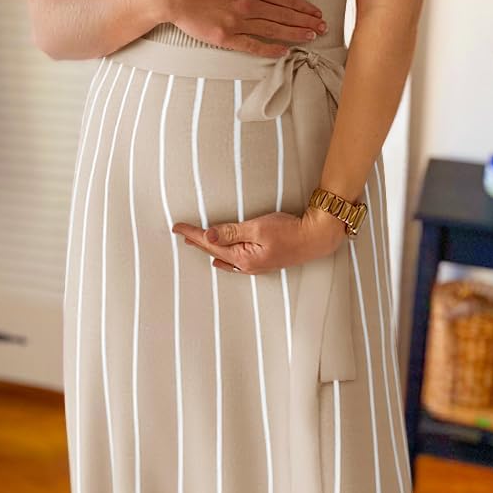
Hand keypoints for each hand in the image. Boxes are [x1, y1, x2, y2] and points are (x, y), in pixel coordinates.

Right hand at [164, 0, 326, 58]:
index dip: (305, 7)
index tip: (318, 13)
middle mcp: (250, 4)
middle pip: (285, 16)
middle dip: (307, 22)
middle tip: (323, 28)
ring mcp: (238, 22)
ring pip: (274, 30)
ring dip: (296, 35)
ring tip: (311, 38)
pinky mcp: (226, 37)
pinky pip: (253, 45)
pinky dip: (271, 49)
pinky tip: (285, 52)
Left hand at [172, 203, 346, 273]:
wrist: (316, 238)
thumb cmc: (289, 230)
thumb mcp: (257, 228)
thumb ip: (231, 232)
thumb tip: (206, 237)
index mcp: (242, 257)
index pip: (210, 243)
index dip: (192, 234)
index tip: (176, 227)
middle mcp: (246, 265)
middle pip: (214, 251)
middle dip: (196, 242)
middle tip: (180, 233)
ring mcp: (255, 265)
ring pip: (224, 256)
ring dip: (208, 249)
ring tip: (193, 244)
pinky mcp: (263, 261)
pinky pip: (235, 262)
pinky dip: (223, 258)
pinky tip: (220, 261)